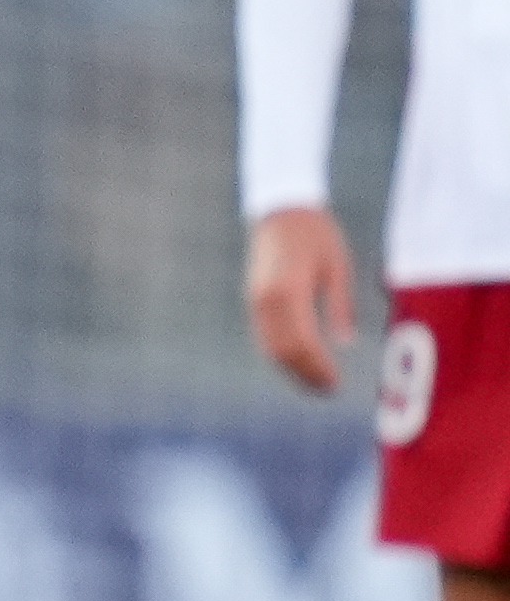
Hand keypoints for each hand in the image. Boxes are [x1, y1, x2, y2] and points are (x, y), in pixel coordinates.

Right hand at [245, 206, 358, 395]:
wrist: (281, 210)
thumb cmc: (316, 234)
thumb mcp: (338, 266)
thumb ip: (340, 305)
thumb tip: (345, 342)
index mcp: (289, 292)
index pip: (302, 342)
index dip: (318, 366)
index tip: (336, 382)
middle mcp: (266, 301)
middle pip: (282, 350)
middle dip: (305, 373)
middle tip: (327, 390)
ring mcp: (256, 302)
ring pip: (270, 347)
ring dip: (291, 368)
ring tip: (314, 382)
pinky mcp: (254, 301)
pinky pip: (265, 336)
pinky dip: (281, 354)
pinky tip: (299, 362)